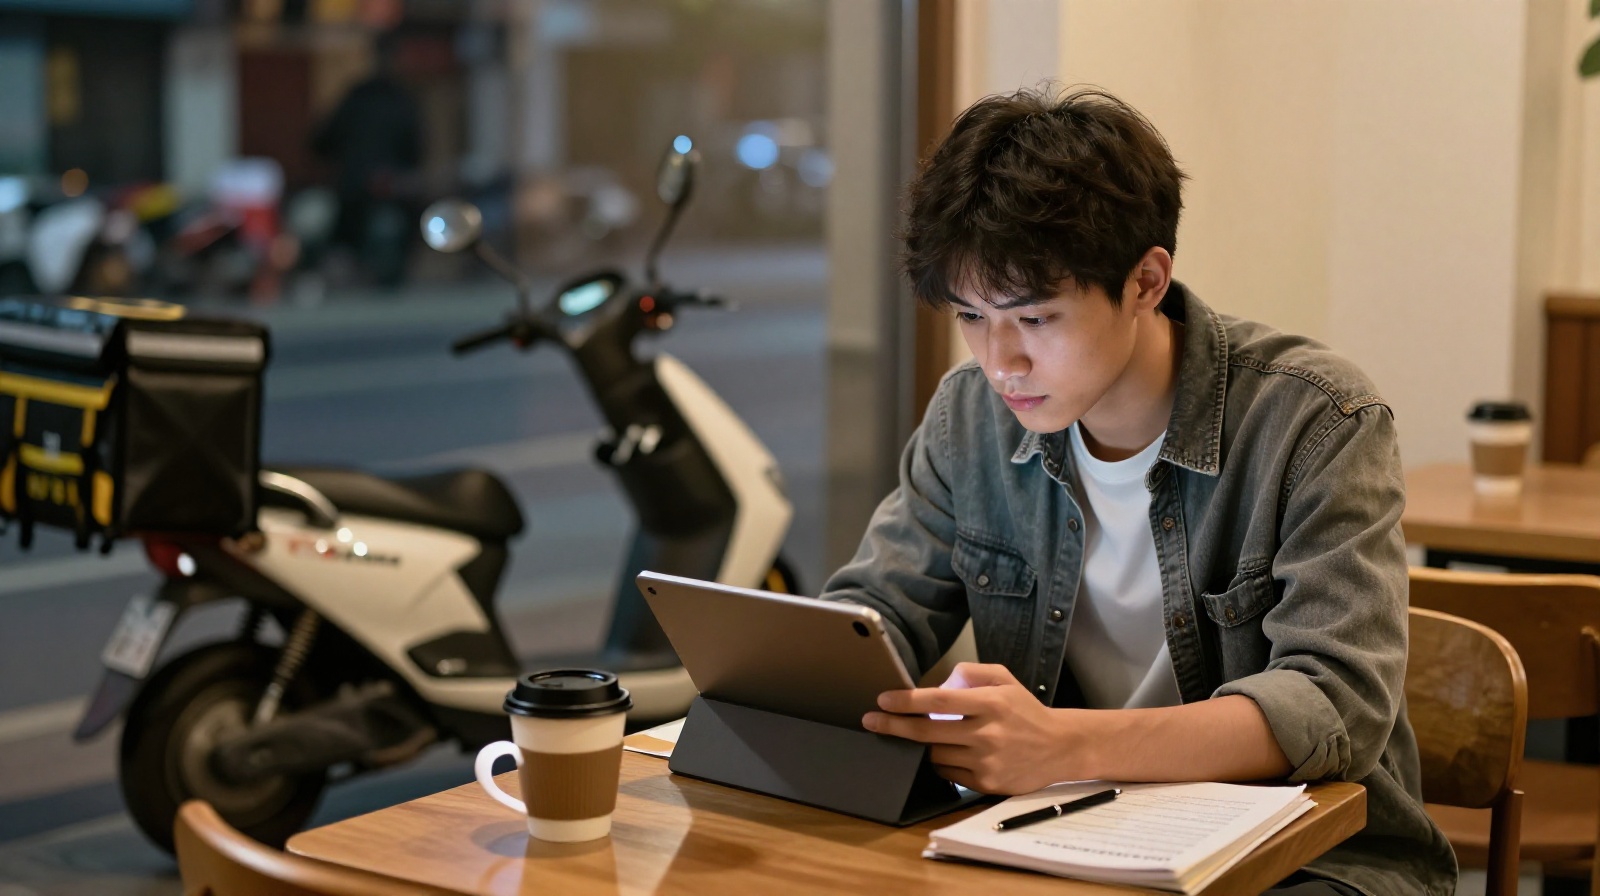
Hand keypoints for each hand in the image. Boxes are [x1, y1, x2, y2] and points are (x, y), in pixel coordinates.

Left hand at [862, 662, 1085, 793]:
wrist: (1059, 747)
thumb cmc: (1025, 710)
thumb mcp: (1003, 679)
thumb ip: (970, 673)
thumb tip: (936, 685)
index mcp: (990, 703)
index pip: (937, 701)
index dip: (906, 701)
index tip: (883, 700)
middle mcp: (987, 733)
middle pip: (927, 732)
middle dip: (893, 726)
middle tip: (871, 721)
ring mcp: (986, 761)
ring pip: (934, 755)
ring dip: (922, 745)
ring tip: (923, 735)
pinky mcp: (986, 783)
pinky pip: (948, 773)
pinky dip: (941, 762)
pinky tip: (946, 752)